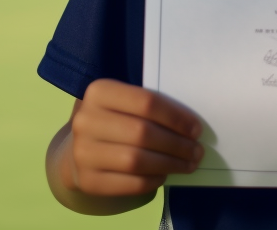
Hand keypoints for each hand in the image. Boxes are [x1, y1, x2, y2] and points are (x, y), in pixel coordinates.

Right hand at [62, 79, 203, 197]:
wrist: (79, 151)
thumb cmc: (113, 122)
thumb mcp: (124, 104)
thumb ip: (150, 108)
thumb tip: (191, 127)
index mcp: (99, 92)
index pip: (146, 102)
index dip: (176, 117)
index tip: (196, 129)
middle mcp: (85, 121)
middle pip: (142, 133)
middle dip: (177, 144)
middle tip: (197, 151)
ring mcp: (83, 153)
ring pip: (137, 160)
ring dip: (170, 164)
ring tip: (188, 164)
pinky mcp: (88, 181)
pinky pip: (130, 183)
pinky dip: (153, 180)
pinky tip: (164, 175)